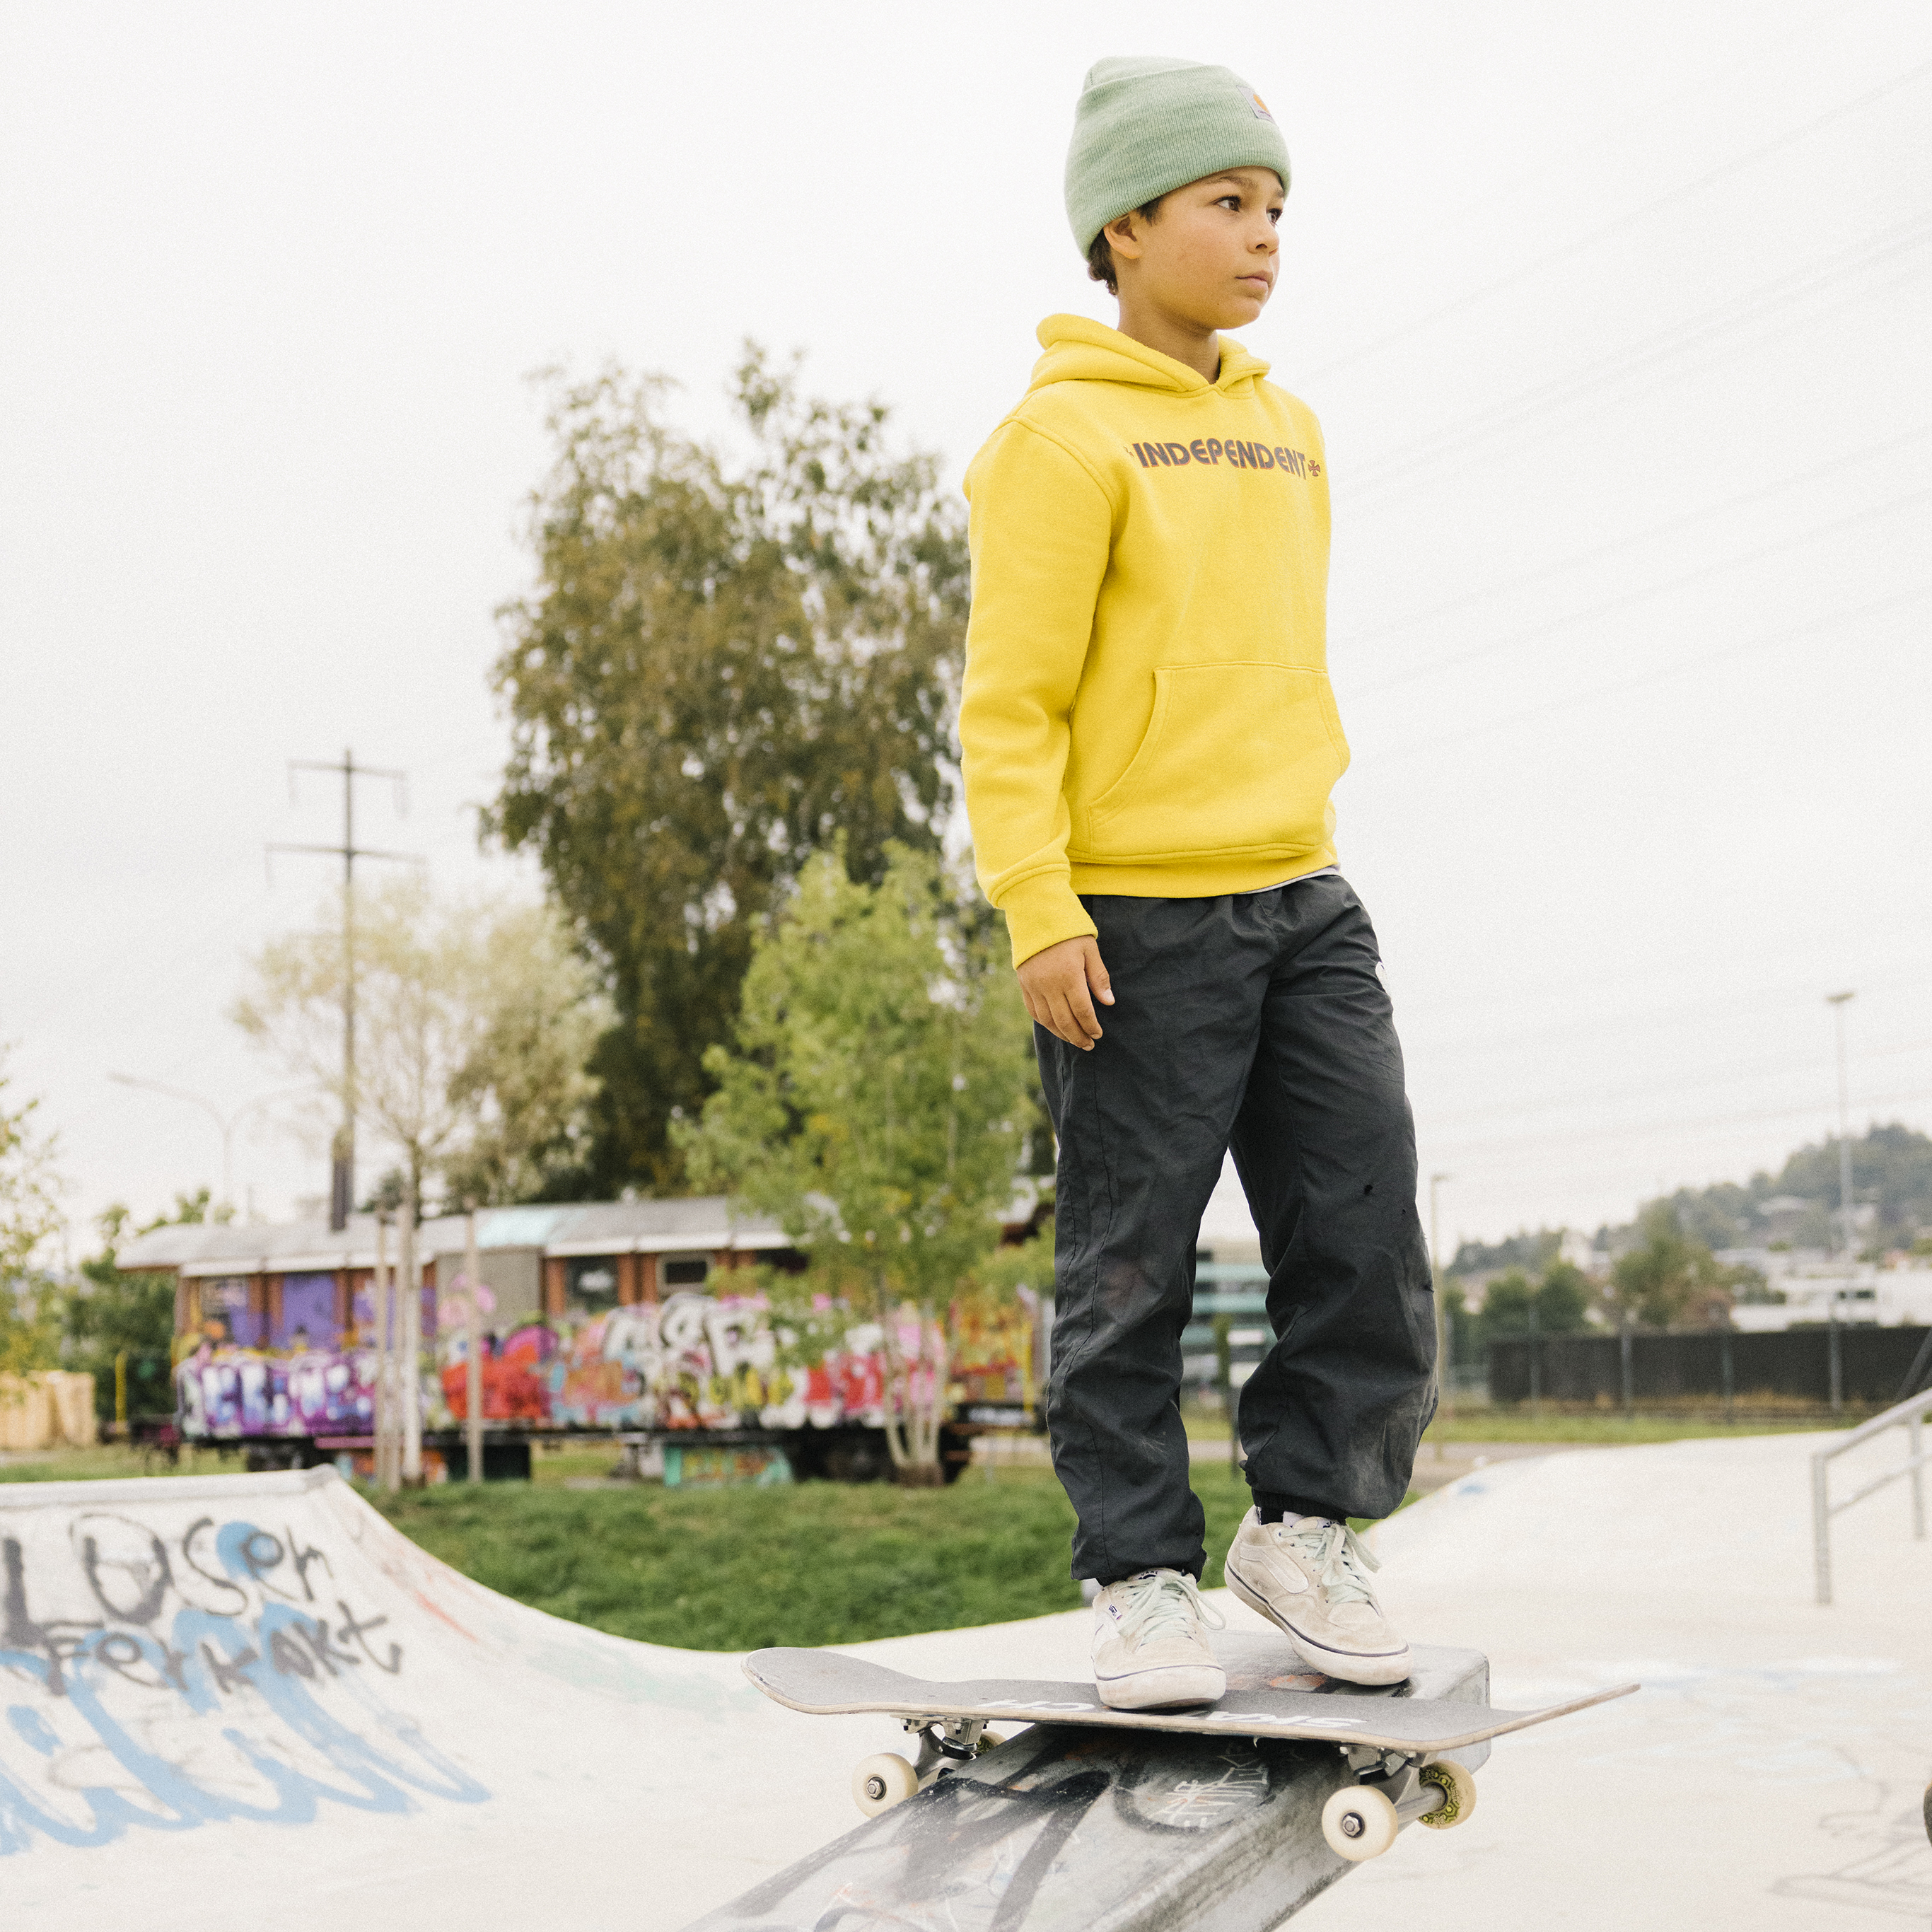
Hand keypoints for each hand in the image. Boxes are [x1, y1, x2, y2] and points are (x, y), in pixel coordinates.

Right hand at [1017, 936, 1113, 1050]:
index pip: (1082, 1011)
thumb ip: (1098, 977)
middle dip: (1078, 1036)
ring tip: (1074, 1040)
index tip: (1098, 1034)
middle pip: (1064, 1021)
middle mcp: (1049, 984)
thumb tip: (1109, 1002)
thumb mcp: (1090, 949)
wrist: (1035, 914)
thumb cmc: (1068, 930)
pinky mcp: (1024, 984)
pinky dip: (1045, 1023)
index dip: (1091, 1026)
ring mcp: (1034, 985)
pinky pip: (1033, 1011)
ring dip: (1062, 1034)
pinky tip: (1055, 1027)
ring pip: (1047, 1020)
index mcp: (1069, 976)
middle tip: (1088, 1045)